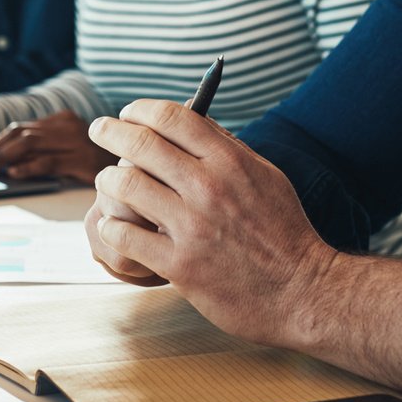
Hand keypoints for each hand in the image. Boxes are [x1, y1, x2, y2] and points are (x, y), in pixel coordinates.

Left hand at [0, 111, 112, 182]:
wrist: (139, 168)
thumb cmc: (101, 163)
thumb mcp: (73, 149)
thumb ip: (48, 149)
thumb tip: (11, 163)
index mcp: (63, 120)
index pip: (21, 127)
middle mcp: (67, 127)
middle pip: (22, 134)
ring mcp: (75, 142)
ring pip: (31, 144)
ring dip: (4, 157)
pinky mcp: (81, 160)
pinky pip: (49, 161)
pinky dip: (29, 167)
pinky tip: (14, 174)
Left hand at [86, 100, 336, 342]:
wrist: (303, 292)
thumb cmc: (283, 232)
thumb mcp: (266, 177)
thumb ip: (228, 148)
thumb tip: (192, 119)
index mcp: (231, 162)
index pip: (174, 117)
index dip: (142, 109)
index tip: (128, 112)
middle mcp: (209, 188)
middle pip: (142, 144)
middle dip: (110, 131)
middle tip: (98, 129)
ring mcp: (192, 228)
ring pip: (126, 186)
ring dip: (107, 179)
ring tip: (106, 181)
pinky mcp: (180, 266)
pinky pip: (125, 236)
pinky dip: (112, 225)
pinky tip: (113, 224)